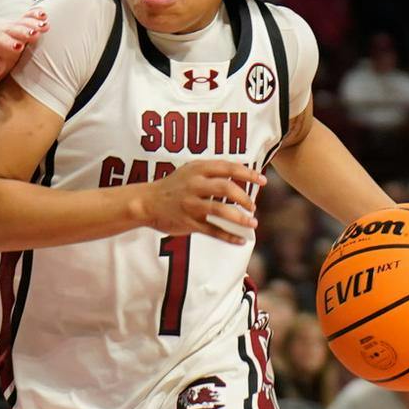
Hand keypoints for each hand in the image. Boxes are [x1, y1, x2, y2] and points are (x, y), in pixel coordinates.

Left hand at [0, 8, 48, 89]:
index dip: (6, 42)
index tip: (19, 48)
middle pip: (9, 29)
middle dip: (22, 31)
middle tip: (35, 35)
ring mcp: (7, 28)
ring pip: (19, 22)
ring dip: (32, 23)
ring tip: (45, 26)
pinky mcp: (17, 28)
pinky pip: (26, 19)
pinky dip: (34, 16)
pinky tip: (44, 15)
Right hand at [138, 159, 265, 244]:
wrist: (146, 202)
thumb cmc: (173, 186)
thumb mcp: (190, 170)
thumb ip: (213, 171)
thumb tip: (242, 172)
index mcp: (198, 169)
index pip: (228, 168)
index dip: (248, 174)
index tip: (262, 180)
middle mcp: (194, 185)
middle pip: (226, 187)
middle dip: (244, 197)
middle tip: (253, 206)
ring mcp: (191, 204)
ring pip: (220, 209)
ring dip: (239, 218)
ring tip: (252, 223)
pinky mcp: (188, 222)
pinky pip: (212, 230)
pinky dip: (228, 236)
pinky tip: (241, 240)